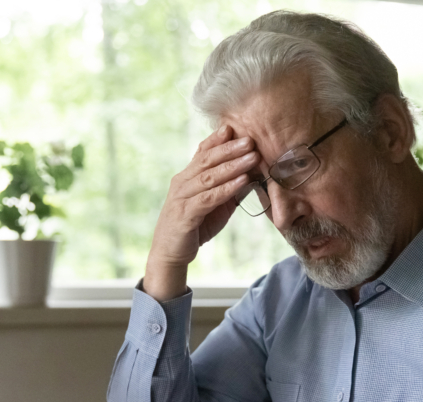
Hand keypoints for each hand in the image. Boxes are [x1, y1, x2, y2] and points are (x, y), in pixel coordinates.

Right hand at [143, 125, 259, 300]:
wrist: (171, 253)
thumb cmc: (194, 227)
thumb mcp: (213, 204)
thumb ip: (227, 189)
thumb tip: (250, 175)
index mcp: (187, 177)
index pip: (202, 152)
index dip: (217, 139)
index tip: (234, 127)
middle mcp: (182, 183)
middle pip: (207, 160)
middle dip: (230, 148)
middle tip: (250, 139)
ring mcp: (182, 198)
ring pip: (209, 177)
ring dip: (233, 166)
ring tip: (252, 157)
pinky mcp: (185, 215)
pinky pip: (208, 198)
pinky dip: (227, 189)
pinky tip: (242, 182)